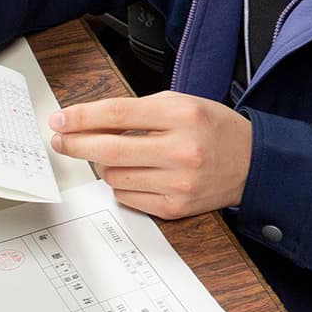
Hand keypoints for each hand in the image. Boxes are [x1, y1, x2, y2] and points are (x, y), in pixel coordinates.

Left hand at [49, 92, 252, 217]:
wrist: (252, 163)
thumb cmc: (213, 129)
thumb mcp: (181, 104)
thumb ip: (138, 112)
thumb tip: (88, 123)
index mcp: (181, 115)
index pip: (117, 115)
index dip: (81, 117)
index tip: (60, 120)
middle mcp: (180, 150)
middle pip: (109, 150)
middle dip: (76, 145)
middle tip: (60, 140)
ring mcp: (177, 182)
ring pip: (114, 176)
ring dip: (104, 165)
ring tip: (117, 156)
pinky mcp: (175, 207)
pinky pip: (127, 197)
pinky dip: (122, 184)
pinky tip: (137, 173)